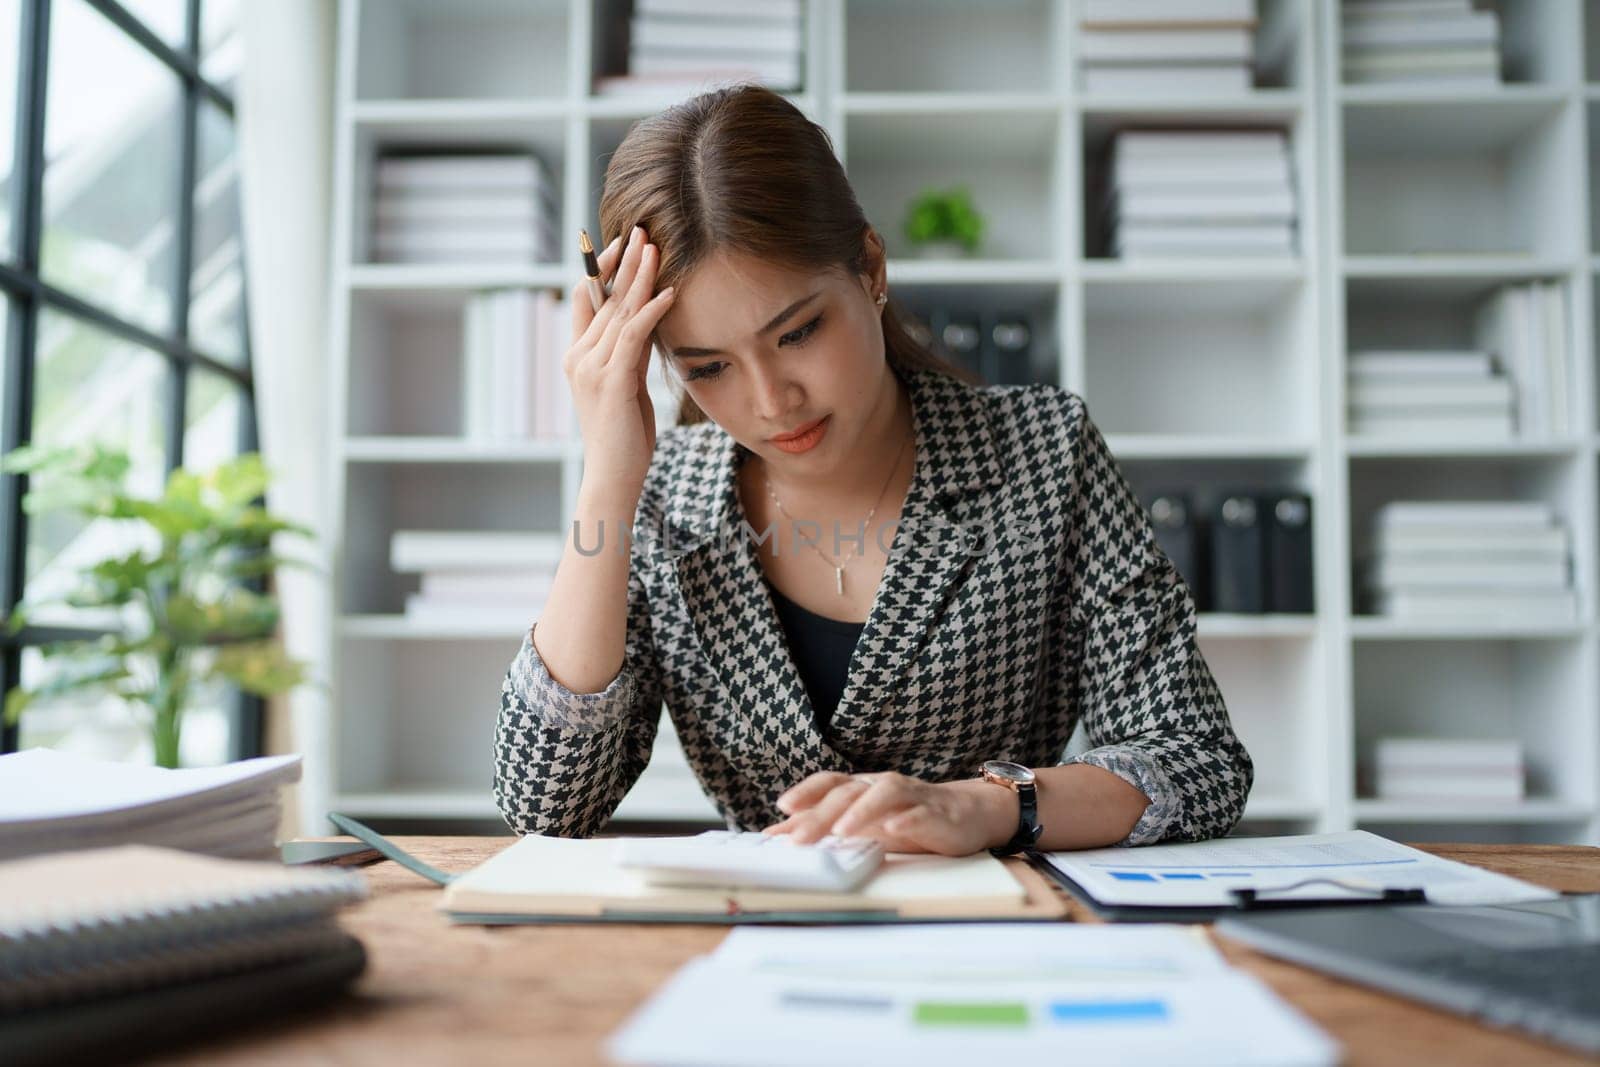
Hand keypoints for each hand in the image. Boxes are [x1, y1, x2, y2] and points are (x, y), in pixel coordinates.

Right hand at [565, 225, 676, 497]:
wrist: (613, 476)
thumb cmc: (624, 437)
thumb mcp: (626, 386)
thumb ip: (630, 354)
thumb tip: (646, 322)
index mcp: (578, 357)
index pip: (585, 301)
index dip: (601, 269)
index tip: (623, 244)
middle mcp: (578, 357)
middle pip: (602, 298)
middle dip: (623, 263)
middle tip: (641, 229)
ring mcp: (592, 368)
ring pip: (617, 311)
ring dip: (638, 277)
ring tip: (654, 247)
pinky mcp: (612, 381)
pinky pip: (634, 335)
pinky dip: (651, 310)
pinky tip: (668, 292)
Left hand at [763, 771, 1014, 856]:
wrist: (967, 815)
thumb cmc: (908, 819)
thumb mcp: (864, 826)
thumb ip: (823, 827)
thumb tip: (777, 835)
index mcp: (864, 788)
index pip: (831, 782)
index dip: (807, 791)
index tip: (782, 806)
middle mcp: (884, 786)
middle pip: (850, 792)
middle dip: (822, 814)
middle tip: (799, 839)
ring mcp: (912, 798)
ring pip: (885, 794)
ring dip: (861, 811)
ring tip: (842, 831)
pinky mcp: (938, 814)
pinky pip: (921, 813)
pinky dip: (907, 819)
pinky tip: (893, 828)